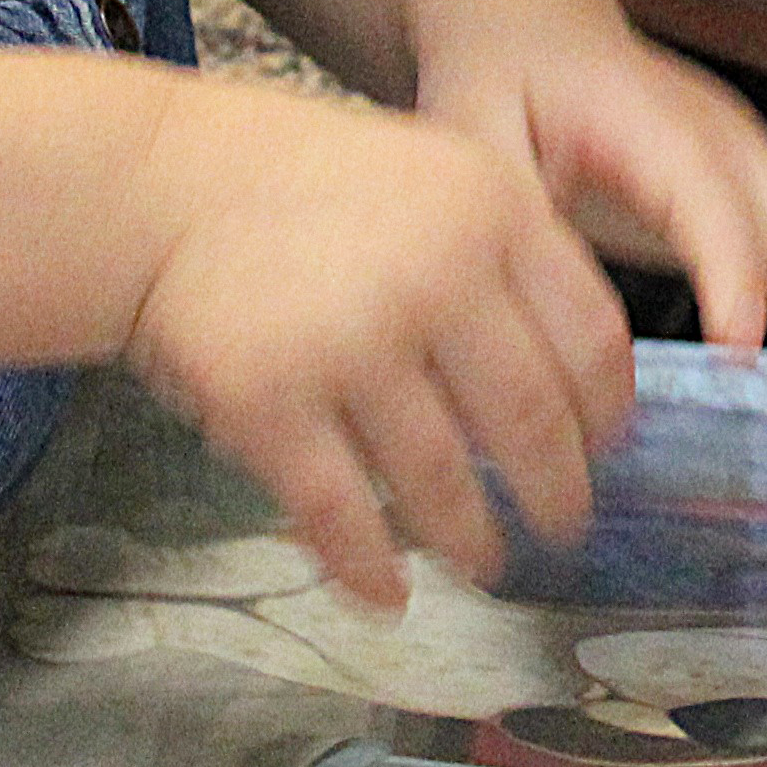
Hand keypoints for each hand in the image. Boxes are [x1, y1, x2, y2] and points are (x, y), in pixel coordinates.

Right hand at [117, 74, 637, 609]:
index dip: (606, 412)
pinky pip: (339, 514)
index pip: (590, 337)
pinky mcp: (269, 403)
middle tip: (563, 530)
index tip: (605, 450)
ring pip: (442, 481)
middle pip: (531, 419)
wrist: (161, 182)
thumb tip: (581, 380)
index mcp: (491, 210)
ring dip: (471, 541)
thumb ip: (510, 253)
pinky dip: (368, 568)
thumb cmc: (305, 182)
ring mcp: (349, 343)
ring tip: (482, 564)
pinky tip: (386, 594)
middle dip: (556, 493)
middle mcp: (435, 276)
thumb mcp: (438, 172)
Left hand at [419, 8, 766, 417]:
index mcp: (650, 120)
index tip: (739, 347)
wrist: (528, 15)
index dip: (725, 266)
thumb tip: (547, 309)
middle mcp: (726, 137)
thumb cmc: (498, 76)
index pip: (701, 194)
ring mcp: (760, 160)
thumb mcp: (469, 130)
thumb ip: (505, 209)